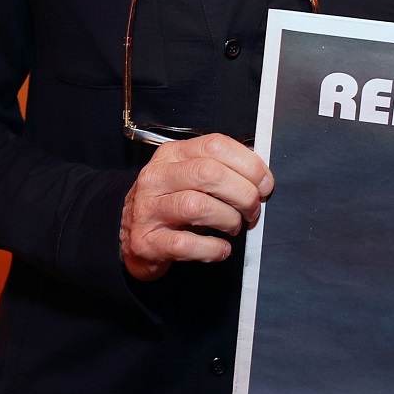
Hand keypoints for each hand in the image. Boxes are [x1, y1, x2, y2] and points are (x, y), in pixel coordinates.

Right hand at [121, 133, 274, 281]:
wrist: (129, 236)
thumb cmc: (169, 204)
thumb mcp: (189, 177)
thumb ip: (221, 171)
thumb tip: (261, 179)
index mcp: (172, 155)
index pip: (215, 145)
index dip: (248, 164)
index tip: (264, 184)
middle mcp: (157, 177)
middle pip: (209, 173)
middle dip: (243, 194)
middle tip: (252, 210)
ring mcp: (148, 209)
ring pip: (197, 206)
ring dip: (228, 219)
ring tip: (234, 226)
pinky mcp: (147, 242)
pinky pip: (185, 244)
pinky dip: (212, 248)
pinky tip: (220, 248)